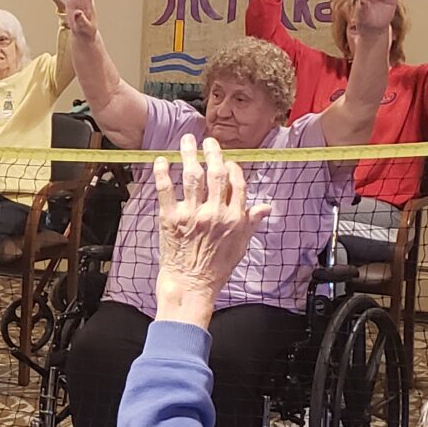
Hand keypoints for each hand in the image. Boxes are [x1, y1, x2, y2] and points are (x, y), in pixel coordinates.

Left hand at [152, 136, 267, 322]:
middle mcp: (215, 213)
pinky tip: (162, 160)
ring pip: (192, 176)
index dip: (233, 168)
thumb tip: (266, 206)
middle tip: (208, 141)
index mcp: (234, 218)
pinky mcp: (170, 219)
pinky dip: (163, 173)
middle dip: (213, 153)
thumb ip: (251, 222)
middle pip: (216, 174)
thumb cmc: (216, 269)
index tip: (227, 161)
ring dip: (189, 154)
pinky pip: (166, 190)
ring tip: (187, 140)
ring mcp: (192, 215)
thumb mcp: (240, 246)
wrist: (191, 286)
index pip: (237, 183)